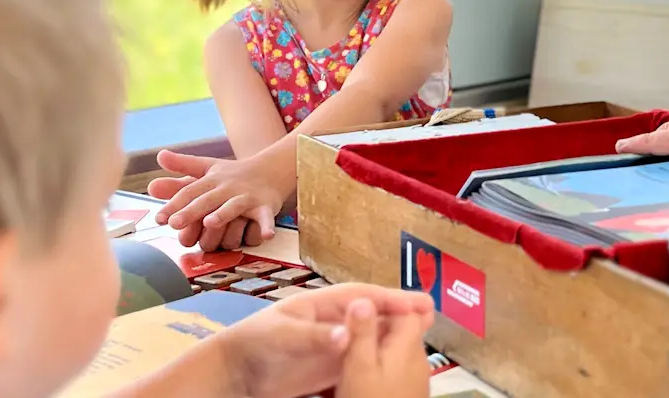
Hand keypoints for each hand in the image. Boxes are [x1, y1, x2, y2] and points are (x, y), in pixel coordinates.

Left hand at [148, 148, 293, 251]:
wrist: (271, 169)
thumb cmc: (232, 175)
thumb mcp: (207, 168)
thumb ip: (181, 170)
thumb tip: (156, 165)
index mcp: (211, 180)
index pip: (189, 192)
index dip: (173, 204)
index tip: (158, 218)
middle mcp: (227, 188)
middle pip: (206, 200)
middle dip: (191, 211)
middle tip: (175, 223)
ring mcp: (246, 197)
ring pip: (233, 207)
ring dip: (223, 214)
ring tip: (210, 222)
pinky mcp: (264, 206)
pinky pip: (264, 218)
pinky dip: (266, 226)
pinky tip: (265, 235)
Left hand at [220, 284, 433, 397]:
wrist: (236, 371)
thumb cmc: (253, 342)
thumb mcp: (283, 335)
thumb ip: (314, 336)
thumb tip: (346, 336)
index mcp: (323, 303)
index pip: (364, 297)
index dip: (392, 298)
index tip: (418, 301)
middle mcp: (334, 320)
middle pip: (374, 314)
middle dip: (402, 311)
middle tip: (432, 311)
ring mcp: (334, 343)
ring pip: (371, 335)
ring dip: (396, 332)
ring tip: (425, 332)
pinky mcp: (331, 365)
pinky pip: (362, 358)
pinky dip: (381, 356)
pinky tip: (398, 359)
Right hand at [337, 295, 437, 397]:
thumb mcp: (359, 365)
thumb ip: (362, 332)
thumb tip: (363, 299)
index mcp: (410, 342)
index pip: (408, 307)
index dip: (387, 302)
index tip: (363, 305)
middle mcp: (420, 355)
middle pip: (405, 327)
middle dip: (382, 323)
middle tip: (354, 328)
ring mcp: (419, 373)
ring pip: (402, 346)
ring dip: (383, 343)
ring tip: (357, 349)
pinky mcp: (414, 388)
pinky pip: (401, 364)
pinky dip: (386, 361)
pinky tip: (369, 371)